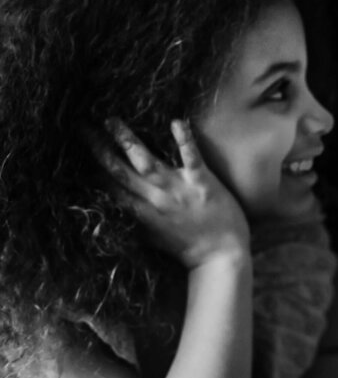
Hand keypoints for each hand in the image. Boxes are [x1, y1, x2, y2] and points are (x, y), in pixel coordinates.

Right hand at [96, 118, 248, 267]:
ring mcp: (178, 190)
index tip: (75, 152)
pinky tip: (175, 121)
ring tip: (112, 120)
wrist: (222, 257)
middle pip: (119, 170)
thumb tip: (112, 211)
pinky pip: (191, 159)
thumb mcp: (152, 238)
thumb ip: (133, 223)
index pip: (109, 187)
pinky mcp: (203, 184)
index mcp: (141, 213)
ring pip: (146, 162)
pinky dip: (183, 140)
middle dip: (99, 148)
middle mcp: (155, 200)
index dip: (90, 169)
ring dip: (127, 140)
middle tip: (83, 127)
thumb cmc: (189, 248)